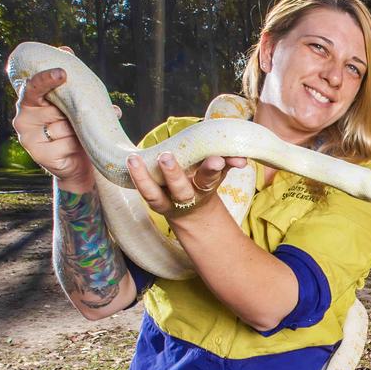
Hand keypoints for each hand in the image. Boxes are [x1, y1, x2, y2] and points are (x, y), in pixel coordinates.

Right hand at [10, 47, 97, 190]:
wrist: (77, 165)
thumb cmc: (73, 129)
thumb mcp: (72, 105)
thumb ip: (68, 81)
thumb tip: (65, 50)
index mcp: (28, 103)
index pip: (33, 88)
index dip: (46, 79)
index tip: (62, 73)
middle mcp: (23, 120)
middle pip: (55, 108)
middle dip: (72, 111)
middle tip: (81, 117)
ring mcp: (29, 139)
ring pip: (66, 126)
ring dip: (82, 128)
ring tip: (84, 134)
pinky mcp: (41, 156)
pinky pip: (70, 143)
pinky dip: (82, 143)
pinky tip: (82, 147)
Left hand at [126, 152, 246, 218]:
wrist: (193, 212)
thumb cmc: (204, 182)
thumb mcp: (219, 173)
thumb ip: (228, 162)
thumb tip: (241, 158)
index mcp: (205, 188)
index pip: (209, 178)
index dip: (212, 169)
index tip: (216, 159)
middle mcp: (186, 197)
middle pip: (181, 190)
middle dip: (174, 175)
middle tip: (166, 157)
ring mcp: (168, 201)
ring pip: (154, 194)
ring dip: (144, 178)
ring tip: (134, 159)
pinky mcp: (154, 201)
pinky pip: (144, 192)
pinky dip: (136, 178)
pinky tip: (130, 161)